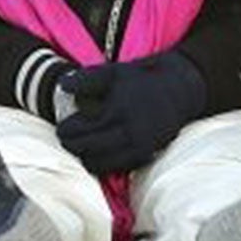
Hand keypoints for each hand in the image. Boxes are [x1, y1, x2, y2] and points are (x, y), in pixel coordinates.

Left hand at [56, 52, 206, 175]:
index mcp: (119, 112)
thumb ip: (87, 79)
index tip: (61, 127)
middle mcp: (131, 134)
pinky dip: (102, 163)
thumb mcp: (113, 72)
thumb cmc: (142, 79)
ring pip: (100, 165)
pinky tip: (96, 152)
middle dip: (72, 145)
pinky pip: (116, 168)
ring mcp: (139, 148)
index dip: (67, 131)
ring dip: (85, 157)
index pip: (82, 131)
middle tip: (64, 138)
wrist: (179, 91)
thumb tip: (62, 85)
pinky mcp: (145, 156)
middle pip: (88, 151)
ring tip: (80, 145)